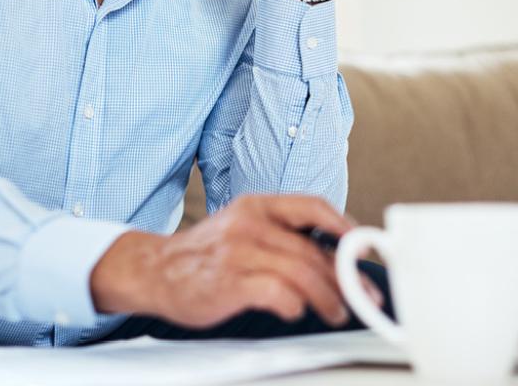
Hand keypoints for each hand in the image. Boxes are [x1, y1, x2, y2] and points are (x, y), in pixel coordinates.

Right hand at [89, 195, 379, 327]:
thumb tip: (333, 254)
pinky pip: (276, 292)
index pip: (312, 206)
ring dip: (328, 297)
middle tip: (363, 294)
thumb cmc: (206, 254)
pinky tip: (297, 312)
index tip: (364, 248)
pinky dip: (294, 305)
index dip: (344, 226)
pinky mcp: (229, 282)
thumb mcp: (243, 228)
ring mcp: (238, 252)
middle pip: (312, 248)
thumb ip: (281, 235)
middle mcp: (250, 223)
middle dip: (345, 275)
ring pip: (301, 271)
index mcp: (256, 206)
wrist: (154, 269)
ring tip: (337, 312)